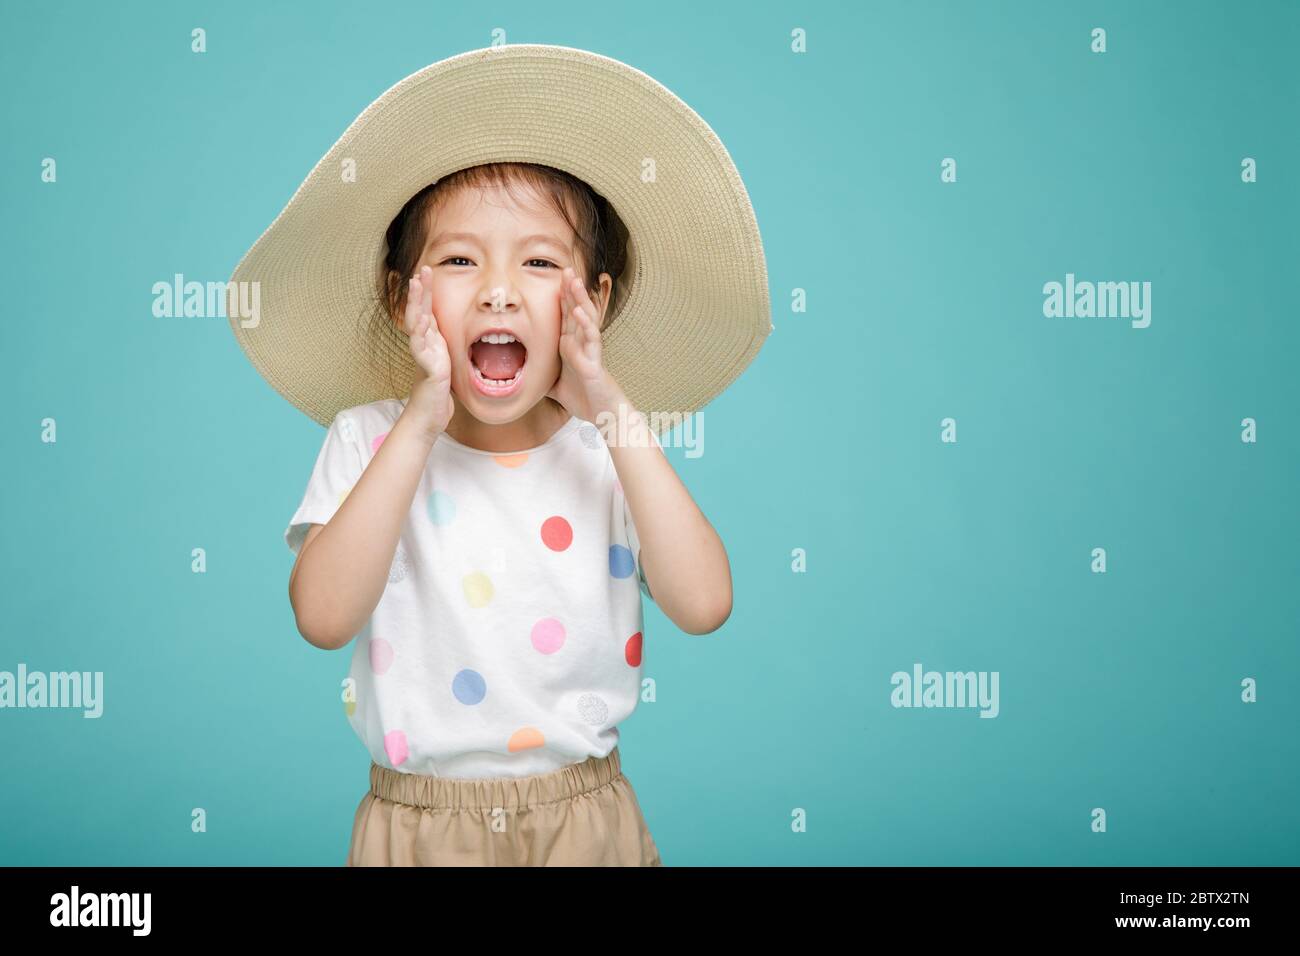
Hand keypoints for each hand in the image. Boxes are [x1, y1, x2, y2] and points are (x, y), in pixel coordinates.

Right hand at [403, 265, 454, 436]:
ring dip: (416, 304)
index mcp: (431, 341)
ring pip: (416, 324)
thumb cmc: (439, 391)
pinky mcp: (428, 369)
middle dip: (420, 290)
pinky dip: (420, 333)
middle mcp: (424, 345)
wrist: (430, 416)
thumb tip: (456, 334)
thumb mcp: (447, 361)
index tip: (428, 271)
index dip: (427, 292)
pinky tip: (421, 320)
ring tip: (416, 285)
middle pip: (418, 311)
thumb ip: (447, 346)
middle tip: (421, 269)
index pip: (427, 311)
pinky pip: (421, 349)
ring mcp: (424, 356)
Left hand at [546, 267, 622, 423]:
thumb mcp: (553, 385)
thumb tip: (521, 378)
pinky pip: (590, 340)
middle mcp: (581, 344)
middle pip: (575, 311)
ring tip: (574, 281)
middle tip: (565, 268)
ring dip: (579, 299)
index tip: (556, 277)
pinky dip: (585, 324)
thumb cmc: (582, 398)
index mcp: (570, 345)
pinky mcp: (594, 361)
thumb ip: (541, 376)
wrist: (602, 414)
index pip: (564, 316)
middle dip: (570, 290)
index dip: (561, 297)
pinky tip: (578, 311)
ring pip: (585, 319)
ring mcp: (589, 350)